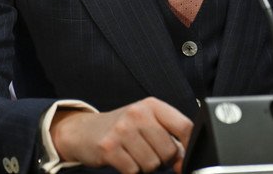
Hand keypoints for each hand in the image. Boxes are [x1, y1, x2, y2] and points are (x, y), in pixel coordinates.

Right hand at [50, 96, 193, 172]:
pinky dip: (132, 171)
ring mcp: (122, 130)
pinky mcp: (109, 147)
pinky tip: (125, 160)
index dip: (189, 147)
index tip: (184, 158)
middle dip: (164, 161)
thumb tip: (184, 162)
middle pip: (169, 151)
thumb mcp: (146, 122)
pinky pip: (134, 171)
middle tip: (150, 154)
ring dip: (146, 167)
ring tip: (135, 155)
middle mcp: (138, 113)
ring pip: (152, 164)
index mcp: (152, 105)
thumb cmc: (122, 128)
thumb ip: (169, 136)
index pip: (184, 127)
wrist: (84, 131)